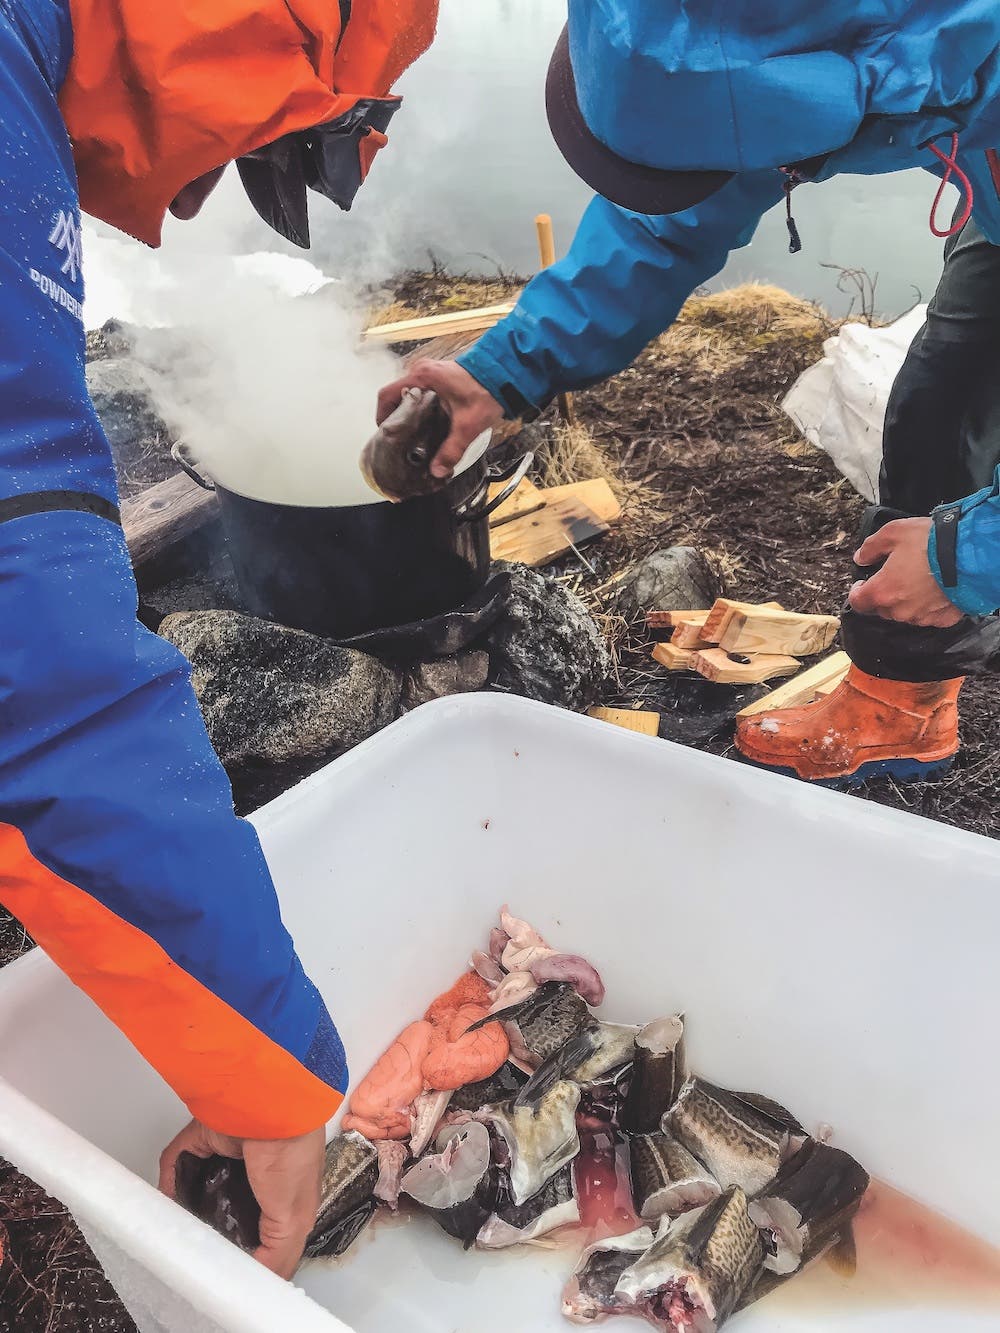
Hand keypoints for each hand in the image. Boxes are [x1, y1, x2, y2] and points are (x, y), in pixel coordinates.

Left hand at [159, 1119, 324, 1278]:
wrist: (271, 1109)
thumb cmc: (294, 1156)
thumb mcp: (295, 1220)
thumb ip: (278, 1257)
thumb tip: (258, 1285)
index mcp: (282, 1192)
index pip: (262, 1226)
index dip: (249, 1246)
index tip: (229, 1268)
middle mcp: (255, 1173)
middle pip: (228, 1208)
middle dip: (214, 1227)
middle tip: (198, 1248)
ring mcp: (228, 1155)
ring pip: (200, 1186)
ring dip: (188, 1205)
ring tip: (176, 1228)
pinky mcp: (202, 1139)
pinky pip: (178, 1162)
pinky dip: (169, 1179)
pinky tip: (163, 1200)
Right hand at [376, 360, 504, 478]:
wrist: (506, 373)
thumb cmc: (487, 390)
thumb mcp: (468, 425)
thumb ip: (452, 450)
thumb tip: (437, 470)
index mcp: (422, 377)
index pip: (386, 395)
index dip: (381, 415)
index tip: (385, 433)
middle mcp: (422, 371)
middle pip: (395, 395)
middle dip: (395, 417)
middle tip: (399, 438)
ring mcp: (430, 372)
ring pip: (407, 393)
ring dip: (407, 412)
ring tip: (411, 434)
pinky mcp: (440, 376)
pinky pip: (419, 391)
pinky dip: (418, 406)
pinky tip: (426, 423)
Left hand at [847, 518, 962, 627]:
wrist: (970, 554)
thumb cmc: (930, 542)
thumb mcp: (894, 533)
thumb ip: (871, 547)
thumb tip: (860, 558)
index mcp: (882, 591)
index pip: (858, 602)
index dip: (857, 592)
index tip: (862, 584)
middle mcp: (899, 610)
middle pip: (881, 608)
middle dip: (883, 594)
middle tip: (894, 576)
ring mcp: (921, 617)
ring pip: (905, 613)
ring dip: (906, 601)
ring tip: (917, 581)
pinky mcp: (942, 619)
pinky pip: (929, 616)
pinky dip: (929, 606)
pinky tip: (935, 591)